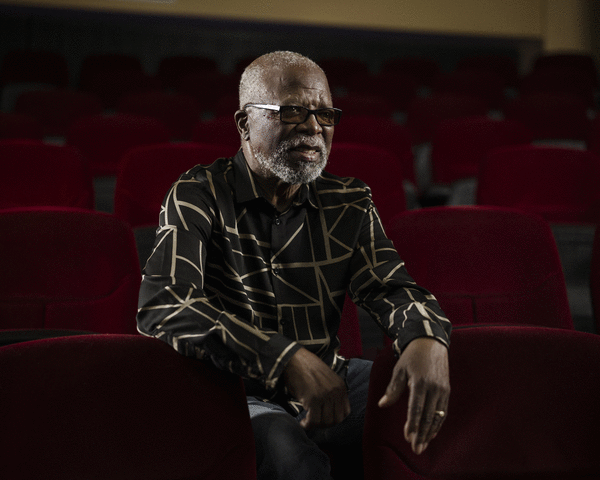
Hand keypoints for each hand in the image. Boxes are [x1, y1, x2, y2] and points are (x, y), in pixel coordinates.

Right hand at [283, 347, 350, 429]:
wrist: (294, 359)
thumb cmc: (307, 369)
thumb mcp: (326, 379)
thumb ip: (331, 392)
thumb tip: (329, 411)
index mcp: (340, 387)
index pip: (345, 413)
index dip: (335, 419)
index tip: (324, 418)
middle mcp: (335, 392)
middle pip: (336, 420)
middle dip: (325, 424)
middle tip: (314, 421)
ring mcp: (325, 396)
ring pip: (325, 422)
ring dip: (315, 425)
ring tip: (307, 422)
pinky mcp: (313, 399)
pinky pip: (313, 420)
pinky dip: (307, 425)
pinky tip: (302, 423)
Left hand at [378, 337, 449, 454]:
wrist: (431, 343)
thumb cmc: (411, 357)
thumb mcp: (399, 369)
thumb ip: (392, 389)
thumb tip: (382, 405)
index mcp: (420, 382)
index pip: (416, 408)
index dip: (413, 424)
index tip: (409, 437)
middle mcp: (433, 388)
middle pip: (428, 416)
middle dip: (422, 434)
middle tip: (416, 449)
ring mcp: (442, 390)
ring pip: (437, 416)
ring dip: (430, 432)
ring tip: (423, 445)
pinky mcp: (446, 391)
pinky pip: (443, 411)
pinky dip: (438, 423)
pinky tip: (432, 433)